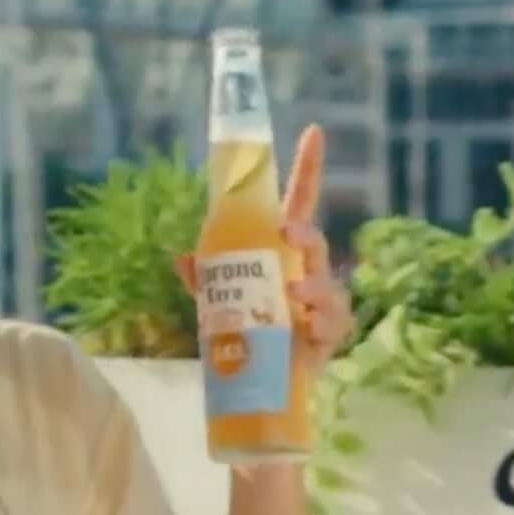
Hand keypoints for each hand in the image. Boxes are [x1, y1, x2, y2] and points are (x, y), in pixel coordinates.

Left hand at [174, 123, 354, 373]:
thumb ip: (205, 280)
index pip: (298, 202)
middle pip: (312, 240)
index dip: (307, 168)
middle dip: (304, 233)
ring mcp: (320, 303)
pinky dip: (321, 321)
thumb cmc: (248, 330)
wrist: (264, 382)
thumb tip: (180, 259)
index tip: (314, 131)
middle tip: (285, 230)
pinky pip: (333, 322)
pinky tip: (307, 323)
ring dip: (313, 284)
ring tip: (294, 291)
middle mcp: (306, 270)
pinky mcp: (328, 335)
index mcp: (281, 252)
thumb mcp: (219, 302)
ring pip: (327, 283)